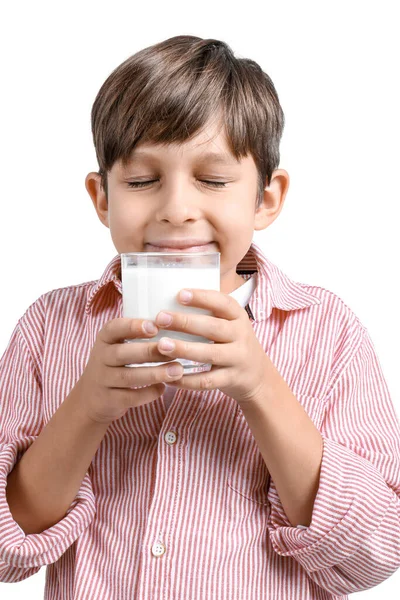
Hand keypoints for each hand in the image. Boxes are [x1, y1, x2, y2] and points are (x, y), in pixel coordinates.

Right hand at [73, 317, 183, 423]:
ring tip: (177, 370)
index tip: (154, 327)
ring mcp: (103, 380)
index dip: (133, 326)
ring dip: (155, 373)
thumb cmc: (113, 364)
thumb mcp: (116, 345)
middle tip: (174, 350)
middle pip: (123, 353)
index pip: (114, 328)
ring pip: (128, 376)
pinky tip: (163, 388)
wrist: (91, 397)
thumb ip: (137, 336)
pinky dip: (149, 393)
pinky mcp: (110, 400)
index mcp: (105, 339)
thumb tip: (173, 325)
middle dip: (150, 352)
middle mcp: (101, 358)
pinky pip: (130, 397)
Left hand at [154, 288, 271, 404]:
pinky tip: (168, 376)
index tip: (180, 294)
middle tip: (161, 318)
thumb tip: (169, 300)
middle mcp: (241, 335)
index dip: (202, 298)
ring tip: (161, 345)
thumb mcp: (230, 324)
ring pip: (209, 354)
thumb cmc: (233, 343)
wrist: (258, 375)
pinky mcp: (231, 379)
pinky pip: (207, 381)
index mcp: (238, 317)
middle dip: (185, 322)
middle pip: (213, 327)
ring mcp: (237, 359)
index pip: (222, 303)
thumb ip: (209, 314)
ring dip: (184, 349)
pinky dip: (187, 380)